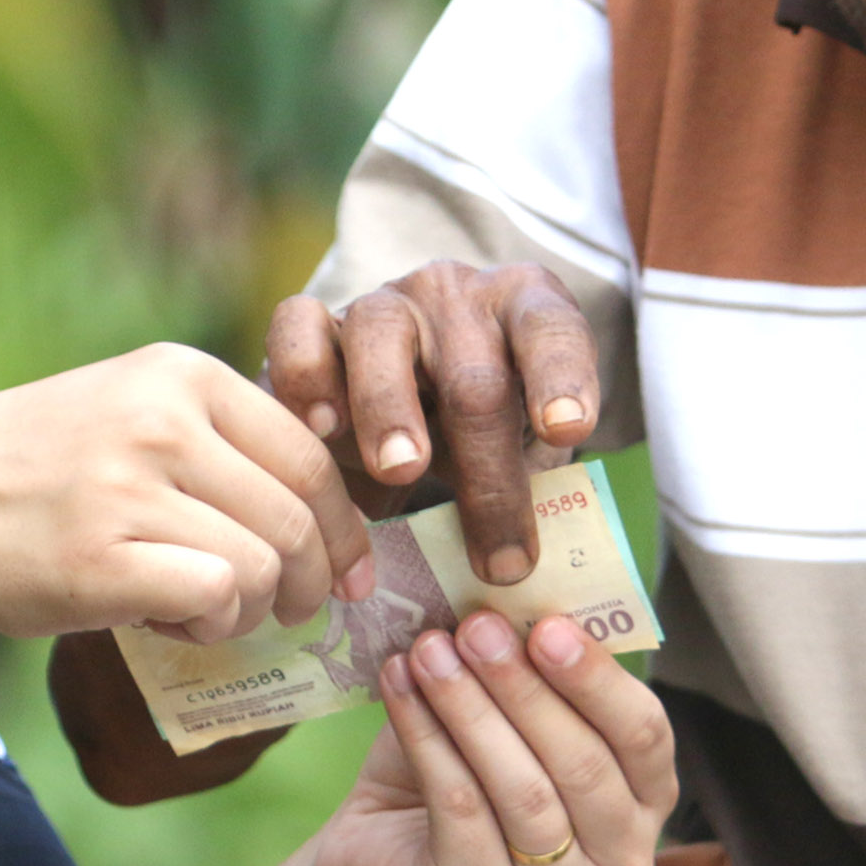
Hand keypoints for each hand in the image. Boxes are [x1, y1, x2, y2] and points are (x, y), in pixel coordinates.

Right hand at [0, 343, 374, 645]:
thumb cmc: (32, 470)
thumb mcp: (127, 408)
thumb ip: (216, 438)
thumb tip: (328, 512)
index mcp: (180, 373)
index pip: (310, 453)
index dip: (343, 525)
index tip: (349, 570)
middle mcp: (160, 418)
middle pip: (296, 516)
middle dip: (314, 581)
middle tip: (296, 612)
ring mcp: (128, 487)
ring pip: (263, 565)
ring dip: (252, 608)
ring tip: (206, 611)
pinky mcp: (100, 559)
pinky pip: (214, 598)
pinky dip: (209, 625)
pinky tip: (170, 620)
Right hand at [266, 263, 602, 581]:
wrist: (411, 395)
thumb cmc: (484, 431)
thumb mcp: (523, 445)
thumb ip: (531, 481)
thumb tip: (517, 570)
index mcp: (524, 309)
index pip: (552, 331)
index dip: (561, 378)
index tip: (568, 429)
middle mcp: (455, 295)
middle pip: (472, 376)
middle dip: (486, 470)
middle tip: (498, 556)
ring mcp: (383, 303)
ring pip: (380, 339)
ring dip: (390, 411)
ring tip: (400, 471)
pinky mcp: (318, 321)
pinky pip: (298, 327)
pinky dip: (306, 376)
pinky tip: (321, 429)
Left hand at [301, 609, 675, 865]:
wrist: (374, 862)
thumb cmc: (457, 776)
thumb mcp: (503, 717)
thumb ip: (528, 673)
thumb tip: (518, 602)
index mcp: (644, 801)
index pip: (645, 735)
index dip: (598, 678)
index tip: (546, 623)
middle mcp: (620, 860)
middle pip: (584, 763)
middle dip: (524, 686)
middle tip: (476, 626)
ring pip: (523, 788)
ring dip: (470, 707)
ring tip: (428, 650)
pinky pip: (461, 807)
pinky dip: (427, 738)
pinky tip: (399, 687)